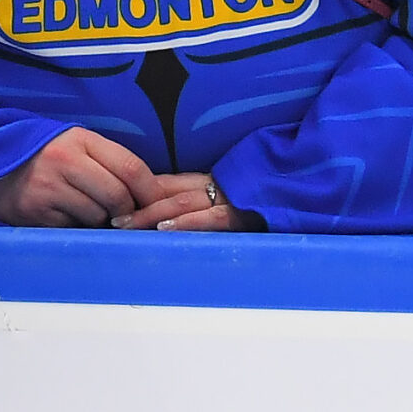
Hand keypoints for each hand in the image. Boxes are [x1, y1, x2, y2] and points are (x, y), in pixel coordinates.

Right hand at [0, 127, 158, 226]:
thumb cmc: (44, 158)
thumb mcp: (76, 147)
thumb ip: (110, 163)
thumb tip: (156, 191)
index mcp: (79, 139)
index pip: (131, 167)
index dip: (151, 190)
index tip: (158, 203)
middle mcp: (63, 160)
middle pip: (117, 195)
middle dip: (128, 212)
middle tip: (125, 217)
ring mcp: (48, 187)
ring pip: (98, 215)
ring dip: (101, 221)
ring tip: (88, 212)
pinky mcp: (35, 211)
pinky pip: (74, 227)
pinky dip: (77, 226)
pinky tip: (65, 216)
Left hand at [116, 172, 257, 231]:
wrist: (304, 190)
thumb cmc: (265, 201)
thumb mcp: (228, 200)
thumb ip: (200, 204)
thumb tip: (164, 220)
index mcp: (208, 181)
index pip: (164, 183)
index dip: (137, 193)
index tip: (111, 205)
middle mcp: (214, 186)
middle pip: (166, 193)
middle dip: (136, 206)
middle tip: (109, 221)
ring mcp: (228, 198)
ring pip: (181, 203)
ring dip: (151, 215)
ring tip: (125, 226)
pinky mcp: (243, 214)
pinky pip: (210, 218)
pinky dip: (186, 223)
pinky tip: (164, 230)